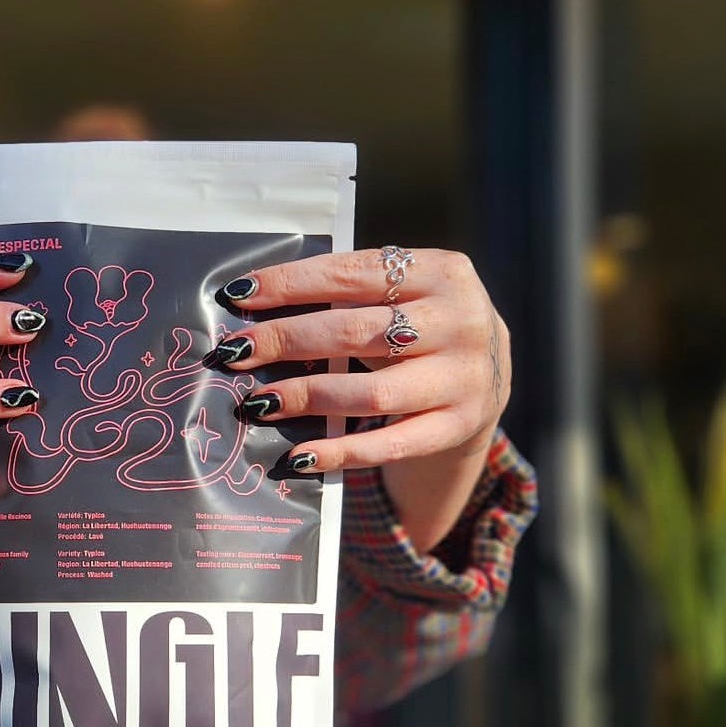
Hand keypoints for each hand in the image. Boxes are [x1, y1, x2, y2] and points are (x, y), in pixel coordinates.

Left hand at [214, 248, 510, 550]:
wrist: (489, 371)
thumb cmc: (423, 321)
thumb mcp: (405, 291)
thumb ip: (350, 292)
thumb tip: (256, 305)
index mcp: (442, 271)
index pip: (352, 274)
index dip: (291, 284)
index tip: (240, 297)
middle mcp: (460, 321)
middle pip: (353, 332)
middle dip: (285, 341)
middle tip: (235, 353)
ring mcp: (463, 378)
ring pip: (370, 392)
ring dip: (306, 397)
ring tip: (258, 402)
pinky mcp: (457, 426)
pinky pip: (388, 445)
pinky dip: (339, 451)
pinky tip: (298, 455)